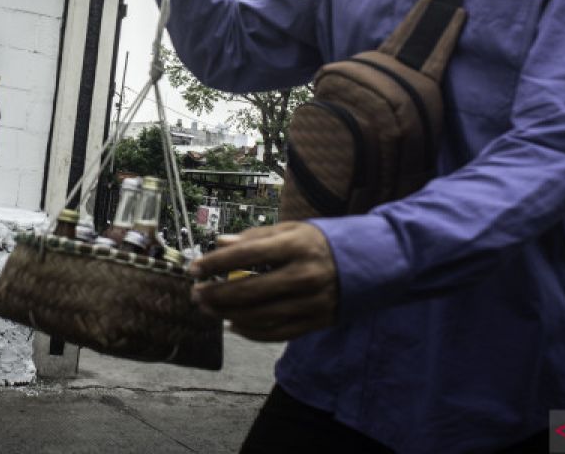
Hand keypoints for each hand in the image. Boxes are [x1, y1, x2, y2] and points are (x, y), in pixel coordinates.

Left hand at [189, 222, 337, 341]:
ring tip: (208, 308)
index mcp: (297, 246)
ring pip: (259, 315)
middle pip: (249, 290)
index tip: (195, 269)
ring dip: (227, 314)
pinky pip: (275, 333)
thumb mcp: (292, 230)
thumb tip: (220, 243)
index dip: (215, 263)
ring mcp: (311, 302)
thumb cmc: (321, 243)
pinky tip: (233, 324)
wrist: (369, 264)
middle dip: (216, 294)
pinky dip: (250, 332)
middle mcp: (304, 275)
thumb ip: (256, 236)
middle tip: (195, 294)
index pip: (246, 255)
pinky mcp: (315, 322)